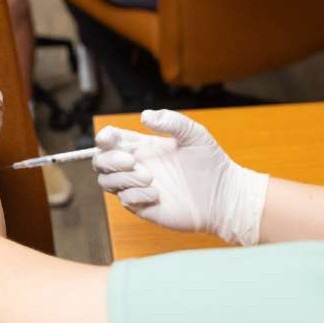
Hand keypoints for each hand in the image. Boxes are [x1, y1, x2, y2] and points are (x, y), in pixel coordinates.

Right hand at [92, 110, 269, 245]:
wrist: (222, 195)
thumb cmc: (210, 163)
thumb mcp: (193, 134)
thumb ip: (170, 121)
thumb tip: (144, 116)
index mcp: (143, 147)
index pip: (111, 140)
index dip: (104, 138)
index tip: (107, 138)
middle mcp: (136, 166)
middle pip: (101, 161)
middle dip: (109, 159)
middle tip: (132, 161)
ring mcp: (138, 187)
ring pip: (107, 182)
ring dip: (122, 179)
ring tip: (150, 178)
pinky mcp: (143, 206)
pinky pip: (125, 200)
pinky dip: (135, 195)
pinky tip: (157, 194)